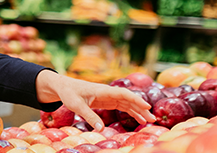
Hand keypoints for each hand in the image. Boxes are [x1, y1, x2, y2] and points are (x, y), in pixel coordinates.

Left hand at [36, 70, 155, 130]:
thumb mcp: (77, 106)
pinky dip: (131, 112)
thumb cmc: (69, 94)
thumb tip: (101, 129)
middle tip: (153, 119)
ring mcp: (109, 96)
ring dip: (138, 111)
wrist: (64, 87)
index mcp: (103, 90)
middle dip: (141, 108)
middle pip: (129, 99)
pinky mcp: (107, 101)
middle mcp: (109, 92)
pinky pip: (122, 106)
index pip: (123, 94)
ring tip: (149, 121)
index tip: (147, 106)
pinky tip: (138, 119)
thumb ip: (89, 117)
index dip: (136, 99)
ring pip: (127, 103)